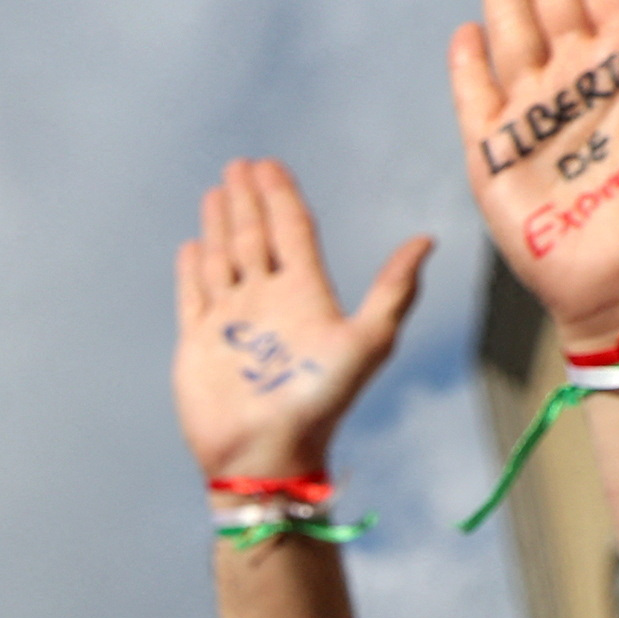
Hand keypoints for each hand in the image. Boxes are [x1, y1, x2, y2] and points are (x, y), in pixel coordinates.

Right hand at [172, 160, 428, 480]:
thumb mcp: (367, 343)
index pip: (292, 229)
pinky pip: (194, 294)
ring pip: (225, 257)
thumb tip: (426, 239)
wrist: (265, 454)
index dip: (281, 195)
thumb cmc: (319, 404)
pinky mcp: (200, 341)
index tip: (268, 165)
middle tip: (239, 164)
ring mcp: (233, 320)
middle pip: (256, 235)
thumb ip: (394, 291)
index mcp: (305, 293)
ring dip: (221, 223)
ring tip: (216, 191)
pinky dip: (192, 269)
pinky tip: (192, 246)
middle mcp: (268, 300)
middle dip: (248, 199)